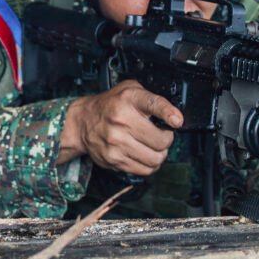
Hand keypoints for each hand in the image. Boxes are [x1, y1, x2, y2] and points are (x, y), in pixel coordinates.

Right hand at [61, 80, 182, 176]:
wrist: (82, 122)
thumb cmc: (110, 105)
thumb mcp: (129, 89)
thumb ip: (151, 97)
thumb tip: (174, 117)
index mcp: (128, 99)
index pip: (153, 104)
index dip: (168, 113)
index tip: (177, 121)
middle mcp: (121, 120)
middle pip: (161, 140)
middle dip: (167, 139)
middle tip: (162, 135)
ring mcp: (116, 142)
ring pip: (155, 158)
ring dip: (160, 154)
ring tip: (153, 146)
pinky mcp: (114, 159)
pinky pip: (144, 169)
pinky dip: (149, 164)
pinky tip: (144, 155)